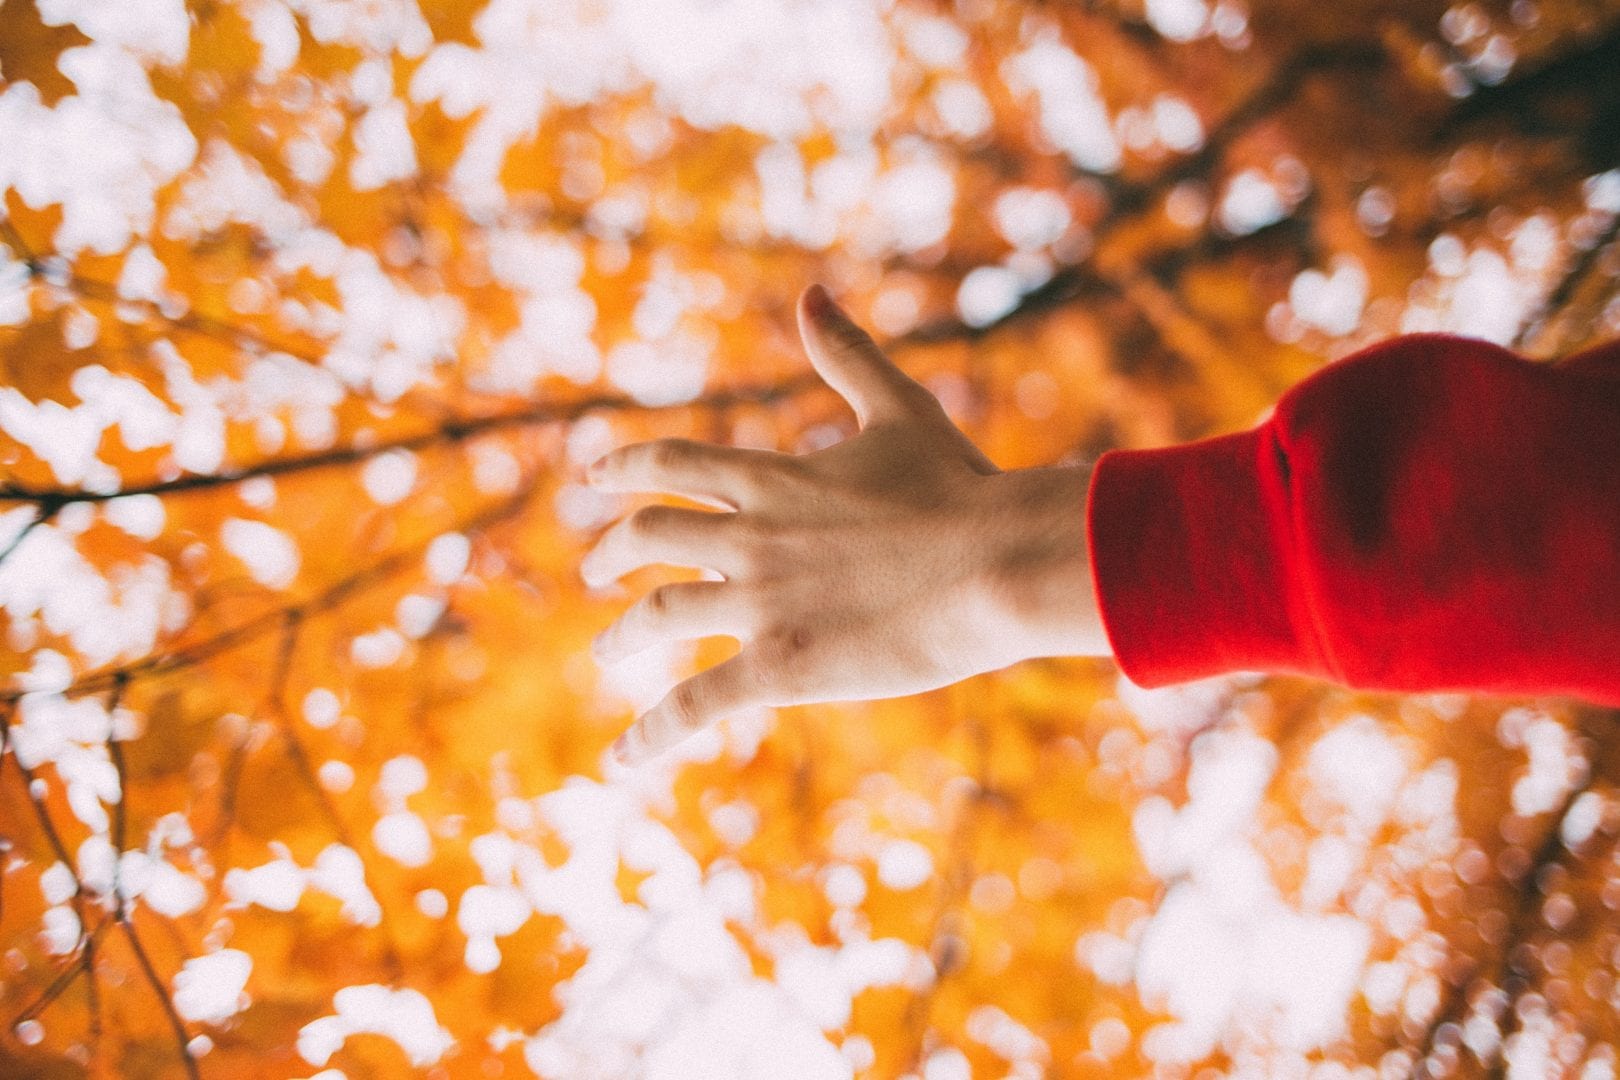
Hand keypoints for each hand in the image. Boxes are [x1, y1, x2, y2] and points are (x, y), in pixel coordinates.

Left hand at [583, 283, 1106, 765]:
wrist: (997, 561)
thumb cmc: (961, 487)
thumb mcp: (900, 408)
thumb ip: (848, 353)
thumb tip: (811, 290)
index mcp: (775, 478)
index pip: (673, 465)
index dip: (624, 466)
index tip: (593, 475)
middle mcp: (752, 536)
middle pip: (650, 537)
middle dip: (612, 551)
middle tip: (595, 567)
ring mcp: (760, 603)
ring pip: (658, 615)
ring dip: (623, 632)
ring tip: (606, 647)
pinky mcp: (780, 667)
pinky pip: (693, 705)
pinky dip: (650, 733)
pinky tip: (622, 757)